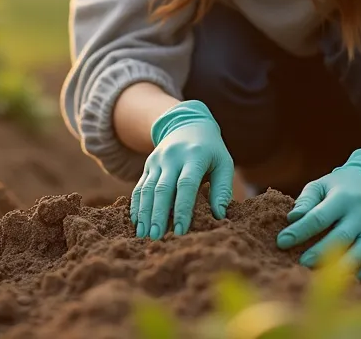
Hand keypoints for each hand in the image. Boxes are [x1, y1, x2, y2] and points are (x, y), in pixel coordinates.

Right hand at [130, 100, 234, 239]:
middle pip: (162, 189)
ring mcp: (157, 161)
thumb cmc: (211, 150)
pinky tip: (137, 223)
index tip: (181, 231)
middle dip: (158, 215)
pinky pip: (139, 187)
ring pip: (147, 189)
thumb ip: (223, 189)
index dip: (183, 210)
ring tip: (145, 235)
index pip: (186, 186)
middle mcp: (172, 157)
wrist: (188, 123)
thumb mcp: (223, 163)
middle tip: (157, 237)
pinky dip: (136, 205)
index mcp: (194, 156)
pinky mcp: (148, 166)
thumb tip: (219, 216)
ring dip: (144, 213)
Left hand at [276, 148, 360, 280]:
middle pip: (340, 238)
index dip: (300, 231)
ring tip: (322, 275)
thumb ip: (306, 201)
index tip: (282, 242)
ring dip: (342, 267)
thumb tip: (292, 219)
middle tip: (301, 263)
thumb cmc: (337, 188)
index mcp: (343, 198)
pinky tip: (349, 278)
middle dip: (319, 253)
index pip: (319, 217)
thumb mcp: (320, 186)